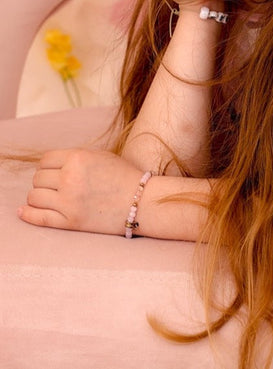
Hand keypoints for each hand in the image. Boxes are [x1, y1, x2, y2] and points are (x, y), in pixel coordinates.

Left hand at [18, 149, 142, 234]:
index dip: (48, 166)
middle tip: (57, 186)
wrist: (141, 201)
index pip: (45, 160)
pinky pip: (39, 217)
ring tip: (50, 198)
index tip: (54, 172)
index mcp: (78, 158)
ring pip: (34, 196)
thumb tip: (47, 165)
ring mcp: (69, 201)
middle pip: (38, 178)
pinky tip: (23, 211)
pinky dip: (28, 214)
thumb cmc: (123, 176)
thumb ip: (74, 157)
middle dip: (45, 181)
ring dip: (39, 196)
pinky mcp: (70, 222)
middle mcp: (70, 178)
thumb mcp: (100, 156)